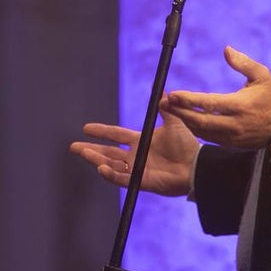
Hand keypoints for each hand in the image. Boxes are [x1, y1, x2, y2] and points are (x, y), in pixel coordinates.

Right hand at [69, 109, 199, 196]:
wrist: (196, 164)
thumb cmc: (187, 145)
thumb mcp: (174, 122)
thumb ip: (166, 107)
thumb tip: (162, 90)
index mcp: (141, 141)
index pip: (116, 135)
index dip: (101, 131)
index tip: (86, 128)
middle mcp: (136, 155)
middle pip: (108, 152)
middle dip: (90, 150)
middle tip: (74, 147)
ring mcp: (138, 169)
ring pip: (111, 165)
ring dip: (97, 159)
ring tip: (84, 153)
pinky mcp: (142, 181)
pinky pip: (123, 178)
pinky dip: (111, 174)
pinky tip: (101, 168)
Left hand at [160, 45, 270, 149]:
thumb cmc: (270, 96)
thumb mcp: (262, 75)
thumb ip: (243, 63)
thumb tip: (226, 49)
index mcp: (240, 105)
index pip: (209, 103)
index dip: (189, 99)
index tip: (173, 94)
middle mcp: (234, 123)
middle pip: (201, 121)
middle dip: (180, 112)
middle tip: (164, 103)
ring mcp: (232, 136)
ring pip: (202, 131)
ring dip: (184, 121)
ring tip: (169, 110)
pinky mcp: (231, 144)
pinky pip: (208, 138)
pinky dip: (195, 129)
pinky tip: (185, 119)